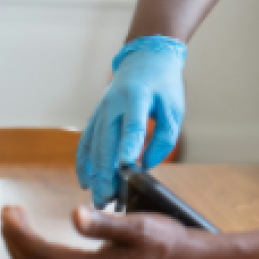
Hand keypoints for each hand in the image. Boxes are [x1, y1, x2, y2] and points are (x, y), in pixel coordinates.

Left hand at [0, 205, 214, 258]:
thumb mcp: (142, 226)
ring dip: (23, 248)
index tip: (11, 209)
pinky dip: (37, 256)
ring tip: (18, 223)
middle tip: (9, 212)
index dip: (18, 233)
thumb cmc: (169, 243)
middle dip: (14, 239)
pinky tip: (40, 241)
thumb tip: (75, 215)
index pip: (40, 254)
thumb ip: (107, 223)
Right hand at [77, 37, 186, 207]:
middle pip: (107, 142)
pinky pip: (86, 142)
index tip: (127, 169)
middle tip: (108, 201)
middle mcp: (113, 103)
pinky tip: (86, 182)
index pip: (132, 125)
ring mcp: (100, 110)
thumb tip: (146, 165)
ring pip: (93, 147)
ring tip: (99, 200)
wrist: (145, 57)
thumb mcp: (174, 107)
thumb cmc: (163, 83)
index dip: (129, 147)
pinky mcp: (95, 116)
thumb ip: (164, 136)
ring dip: (94, 174)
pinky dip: (84, 163)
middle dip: (106, 174)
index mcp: (137, 96)